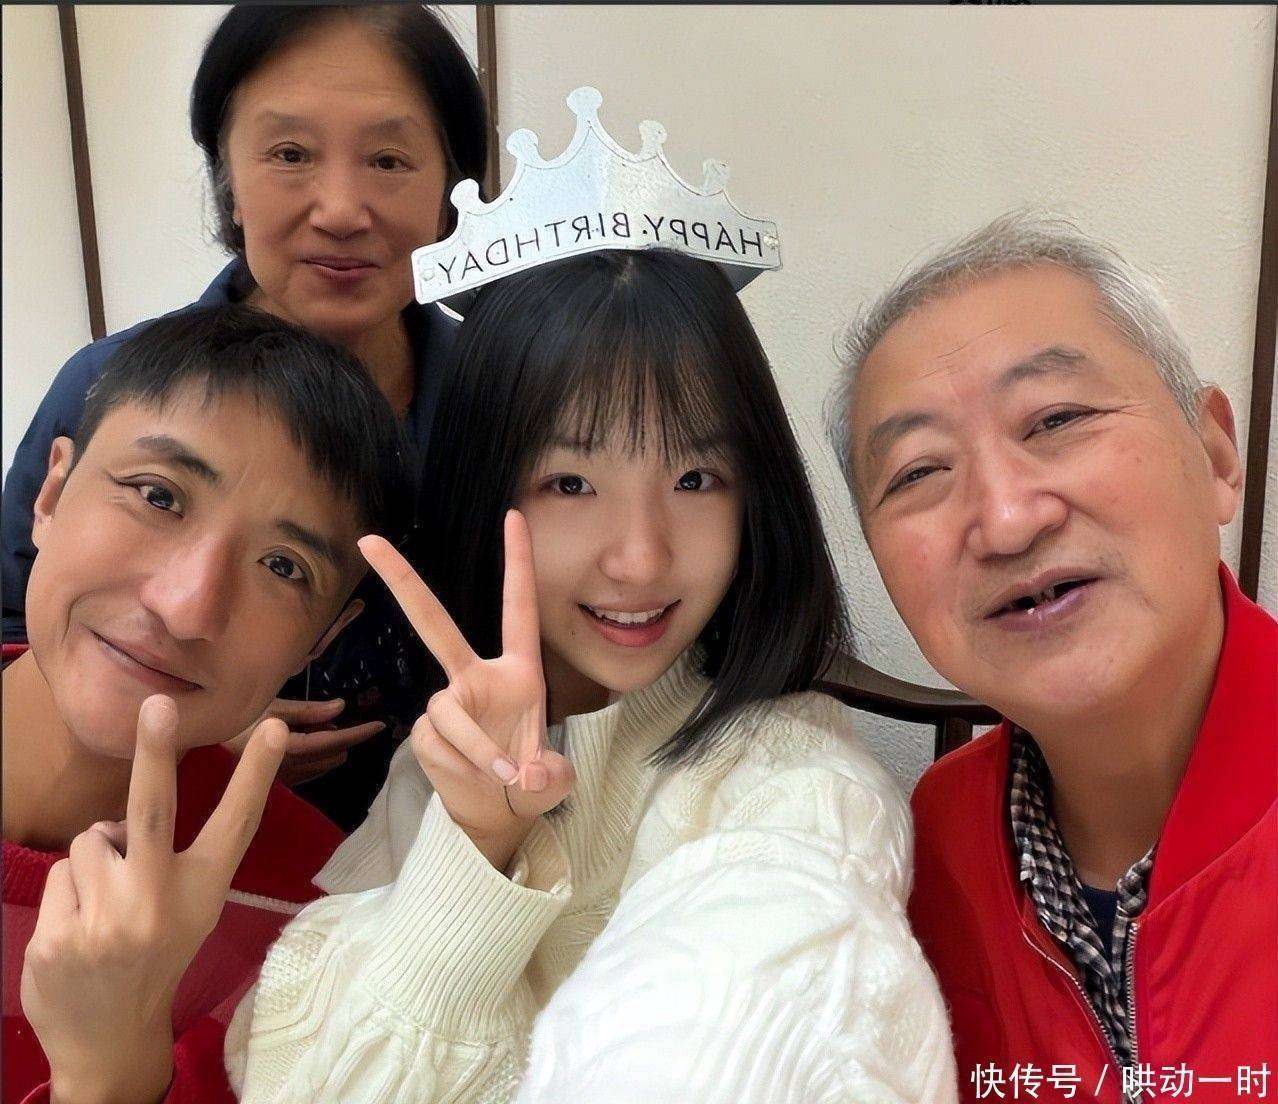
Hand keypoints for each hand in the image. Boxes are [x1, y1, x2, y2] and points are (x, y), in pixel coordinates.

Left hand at [21, 696, 287, 1103]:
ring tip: (106, 906)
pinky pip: (59, 877)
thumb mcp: (190, 909)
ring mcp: (107, 924)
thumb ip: (167, 860)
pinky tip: (80, 932)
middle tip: (157, 704)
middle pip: (153, 810)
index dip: (256, 772)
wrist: (111, 1040)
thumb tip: (121, 817)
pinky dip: (68, 895)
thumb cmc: (156, 955)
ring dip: (95, 862)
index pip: (235, 822)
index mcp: (202, 892)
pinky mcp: (59, 940)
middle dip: (156, 751)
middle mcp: (159, 904)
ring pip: (89, 842)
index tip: (272, 726)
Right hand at [223, 697, 384, 786]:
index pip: (333, 741)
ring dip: (329, 748)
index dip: (358, 733)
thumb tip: (342, 707)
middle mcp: (290, 770)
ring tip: (313, 727)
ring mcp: (285, 782)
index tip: (380, 726)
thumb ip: (307, 711)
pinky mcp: (279, 787)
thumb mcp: (271, 709)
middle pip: (332, 755)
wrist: (199, 748)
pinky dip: (317, 757)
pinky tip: (305, 742)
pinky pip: (310, 772)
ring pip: (323, 766)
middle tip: (329, 719)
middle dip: (341, 738)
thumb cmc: (235, 721)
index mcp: (289, 749)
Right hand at [359, 510, 573, 871]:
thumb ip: (550, 774)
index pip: (518, 607)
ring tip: (504, 776)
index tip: (514, 515)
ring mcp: (447, 702)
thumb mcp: (554, 780)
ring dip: (478, 749)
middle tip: (371, 541)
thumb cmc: (529, 781)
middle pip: (433, 623)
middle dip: (401, 581)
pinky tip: (474, 779)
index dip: (517, 562)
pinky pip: (437, 742)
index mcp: (518, 670)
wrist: (495, 811)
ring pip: (450, 712)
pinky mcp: (425, 732)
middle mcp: (476, 676)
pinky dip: (461, 766)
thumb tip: (528, 773)